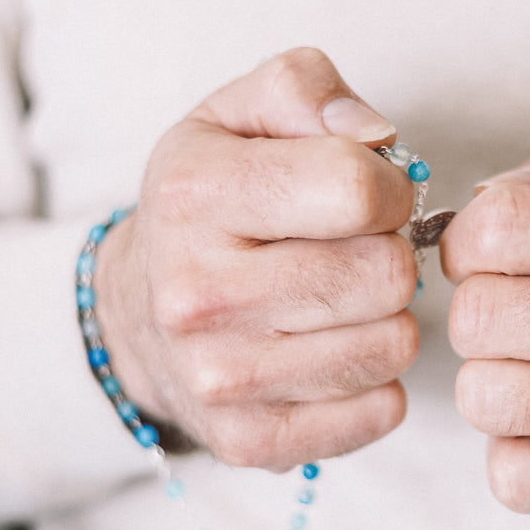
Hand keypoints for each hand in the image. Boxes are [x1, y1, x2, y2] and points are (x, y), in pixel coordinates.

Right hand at [93, 48, 419, 469]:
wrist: (137, 313)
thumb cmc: (211, 202)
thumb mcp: (237, 114)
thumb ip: (306, 88)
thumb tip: (377, 137)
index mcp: (194, 194)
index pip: (357, 188)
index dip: (388, 186)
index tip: (369, 195)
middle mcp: (196, 293)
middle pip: (383, 275)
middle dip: (389, 255)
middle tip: (355, 252)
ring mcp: (220, 378)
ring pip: (392, 347)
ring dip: (387, 320)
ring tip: (343, 303)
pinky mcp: (250, 440)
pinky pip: (381, 412)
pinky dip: (377, 382)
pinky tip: (334, 353)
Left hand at [440, 133, 529, 529]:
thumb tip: (480, 197)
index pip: (502, 225)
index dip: (469, 244)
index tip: (486, 260)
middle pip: (480, 315)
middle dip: (480, 320)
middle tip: (517, 327)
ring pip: (484, 397)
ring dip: (496, 391)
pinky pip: (511, 475)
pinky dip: (517, 459)